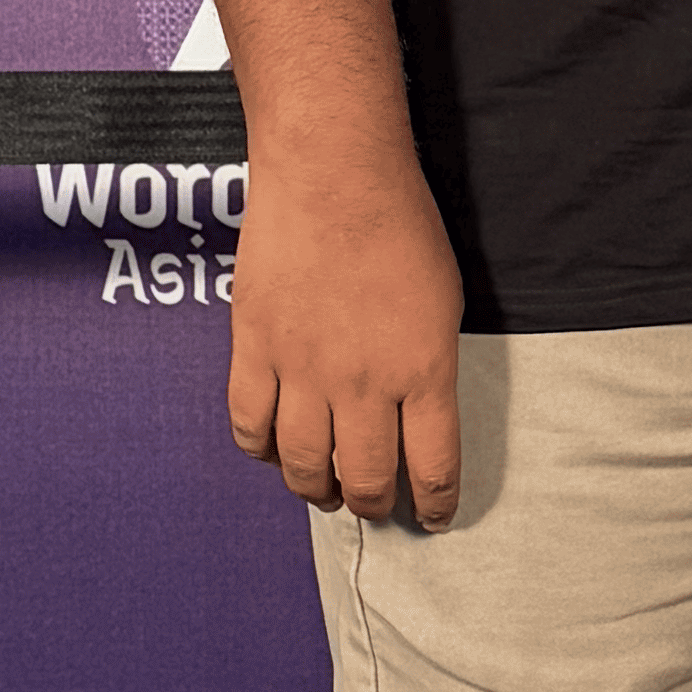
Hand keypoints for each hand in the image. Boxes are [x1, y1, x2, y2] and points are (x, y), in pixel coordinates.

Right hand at [228, 141, 464, 526]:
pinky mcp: (253, 349)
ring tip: (323, 489)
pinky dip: (260, 449)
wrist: (334, 175)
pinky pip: (248, 424)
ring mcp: (303, 369)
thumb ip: (428, 366)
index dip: (432, 505)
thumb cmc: (401, 225)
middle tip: (373, 506)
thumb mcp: (443, 303)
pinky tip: (273, 449)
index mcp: (424, 372)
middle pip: (363, 479)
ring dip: (315, 488)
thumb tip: (412, 414)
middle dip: (371, 505)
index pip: (431, 467)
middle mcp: (363, 383)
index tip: (431, 517)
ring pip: (302, 464)